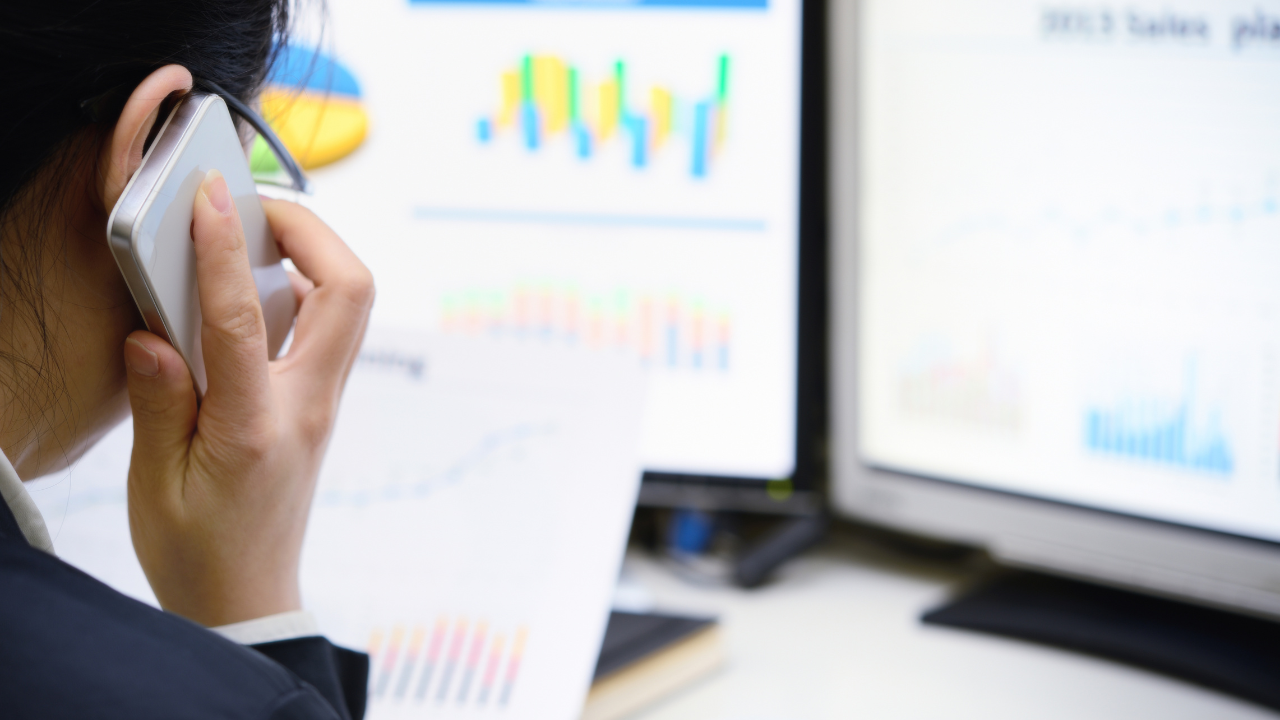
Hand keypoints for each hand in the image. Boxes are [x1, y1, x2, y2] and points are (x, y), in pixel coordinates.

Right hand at [123, 170, 373, 626]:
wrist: (247, 598)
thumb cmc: (199, 550)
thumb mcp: (156, 483)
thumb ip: (158, 401)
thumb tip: (152, 331)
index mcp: (256, 425)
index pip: (243, 316)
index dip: (224, 247)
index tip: (207, 196)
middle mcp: (307, 405)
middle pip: (351, 290)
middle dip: (312, 230)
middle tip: (250, 206)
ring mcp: (321, 403)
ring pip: (348, 305)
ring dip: (313, 255)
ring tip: (250, 234)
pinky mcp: (317, 404)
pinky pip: (327, 327)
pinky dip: (301, 289)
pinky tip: (251, 290)